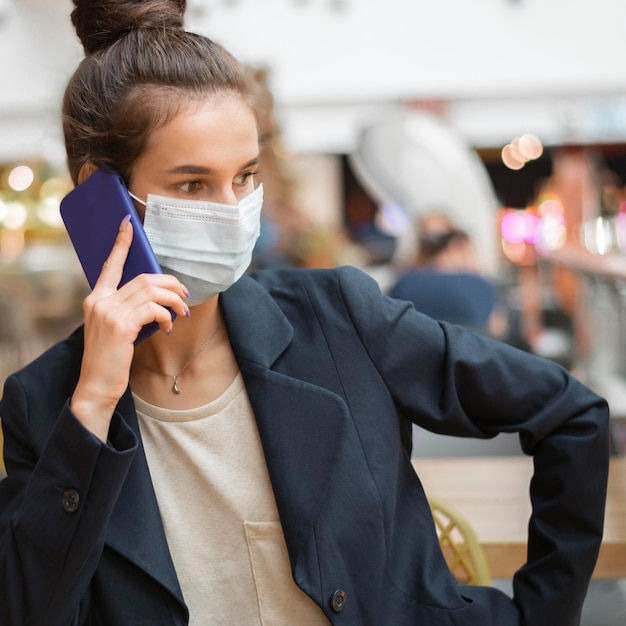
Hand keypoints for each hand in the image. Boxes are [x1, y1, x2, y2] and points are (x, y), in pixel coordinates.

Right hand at [70, 215, 189, 440]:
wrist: (97, 387)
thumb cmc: (111, 359)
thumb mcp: (116, 329)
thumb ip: (129, 310)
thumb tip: (158, 299)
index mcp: (96, 299)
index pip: (110, 264)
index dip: (121, 243)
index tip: (128, 223)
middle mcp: (99, 300)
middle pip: (144, 278)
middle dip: (170, 283)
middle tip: (185, 295)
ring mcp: (108, 311)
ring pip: (151, 291)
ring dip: (174, 300)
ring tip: (182, 313)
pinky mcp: (120, 325)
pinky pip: (153, 309)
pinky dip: (167, 317)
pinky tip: (168, 328)